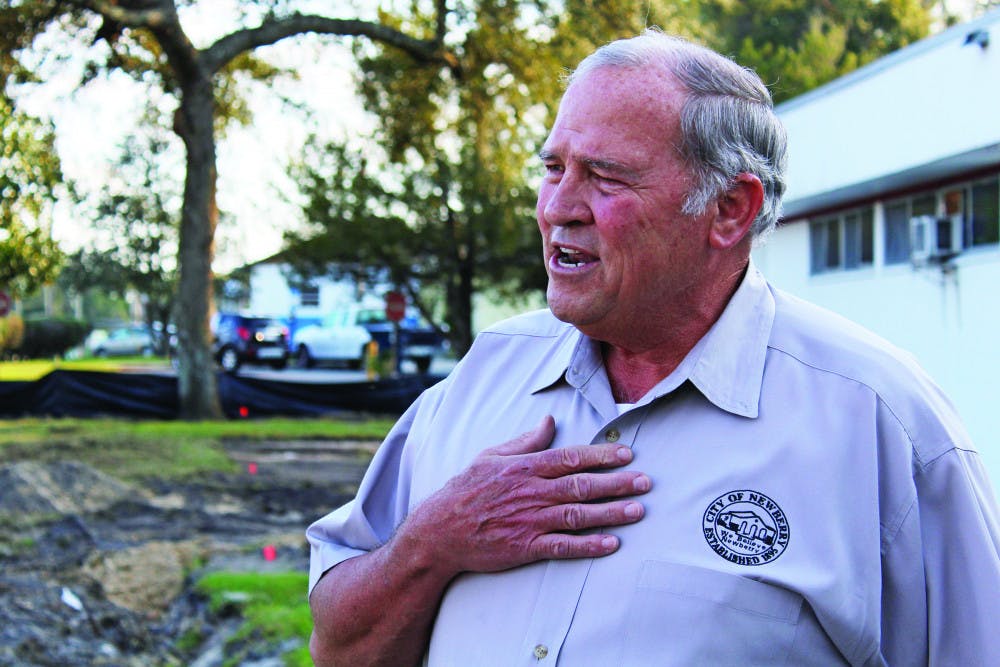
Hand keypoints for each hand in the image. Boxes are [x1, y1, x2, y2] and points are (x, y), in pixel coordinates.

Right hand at [401, 415, 649, 576]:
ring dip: (610, 513)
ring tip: (638, 510)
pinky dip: (587, 546)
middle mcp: (531, 492)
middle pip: (581, 485)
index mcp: (524, 467)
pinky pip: (562, 546)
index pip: (570, 457)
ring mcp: (529, 521)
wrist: (438, 531)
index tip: (627, 454)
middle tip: (646, 482)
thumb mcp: (491, 456)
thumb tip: (550, 421)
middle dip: (616, 483)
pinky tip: (611, 544)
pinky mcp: (525, 547)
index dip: (601, 455)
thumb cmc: (466, 490)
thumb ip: (525, 441)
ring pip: (577, 515)